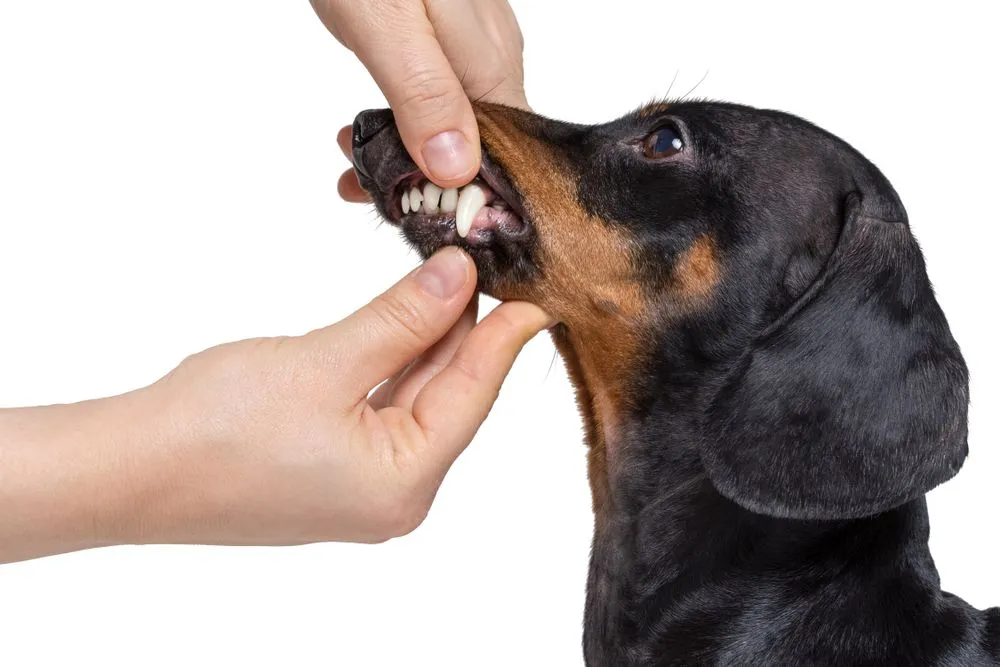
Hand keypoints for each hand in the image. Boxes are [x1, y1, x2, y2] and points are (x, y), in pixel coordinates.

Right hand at [0, 248, 551, 561]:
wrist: (126, 468)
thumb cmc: (216, 426)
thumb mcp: (327, 360)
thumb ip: (402, 319)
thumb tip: (460, 277)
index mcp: (403, 485)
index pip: (473, 396)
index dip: (503, 337)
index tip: (533, 292)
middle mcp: (392, 497)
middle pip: (448, 397)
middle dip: (465, 329)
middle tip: (486, 267)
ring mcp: (360, 488)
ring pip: (414, 400)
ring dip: (427, 342)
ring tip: (450, 282)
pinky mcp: (330, 471)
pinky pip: (381, 410)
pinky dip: (393, 364)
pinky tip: (405, 323)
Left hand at [309, 0, 526, 199]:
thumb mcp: (388, 23)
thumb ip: (424, 93)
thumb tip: (456, 170)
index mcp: (491, 66)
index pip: (499, 159)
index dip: (463, 197)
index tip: (414, 215)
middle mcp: (494, 60)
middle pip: (476, 145)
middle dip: (426, 178)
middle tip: (364, 185)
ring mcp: (473, 46)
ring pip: (452, 122)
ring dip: (406, 151)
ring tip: (353, 160)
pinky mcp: (447, 34)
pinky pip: (435, 95)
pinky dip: (401, 120)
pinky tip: (364, 130)